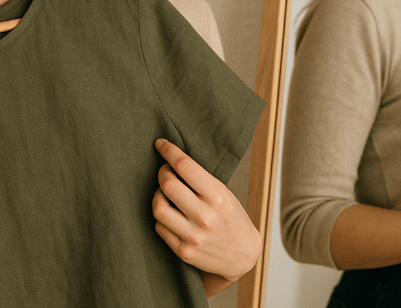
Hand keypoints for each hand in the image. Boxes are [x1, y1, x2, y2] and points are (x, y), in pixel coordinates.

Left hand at [151, 139, 260, 283]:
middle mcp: (205, 216)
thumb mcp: (226, 195)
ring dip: (157, 195)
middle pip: (167, 184)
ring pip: (159, 207)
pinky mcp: (183, 251)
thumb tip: (173, 161)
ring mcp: (193, 236)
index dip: (168, 151)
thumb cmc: (232, 219)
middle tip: (165, 171)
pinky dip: (161, 216)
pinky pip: (160, 227)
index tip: (160, 144)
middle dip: (162, 173)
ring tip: (165, 193)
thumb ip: (202, 181)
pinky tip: (169, 213)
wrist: (243, 256)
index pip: (185, 166)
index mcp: (218, 197)